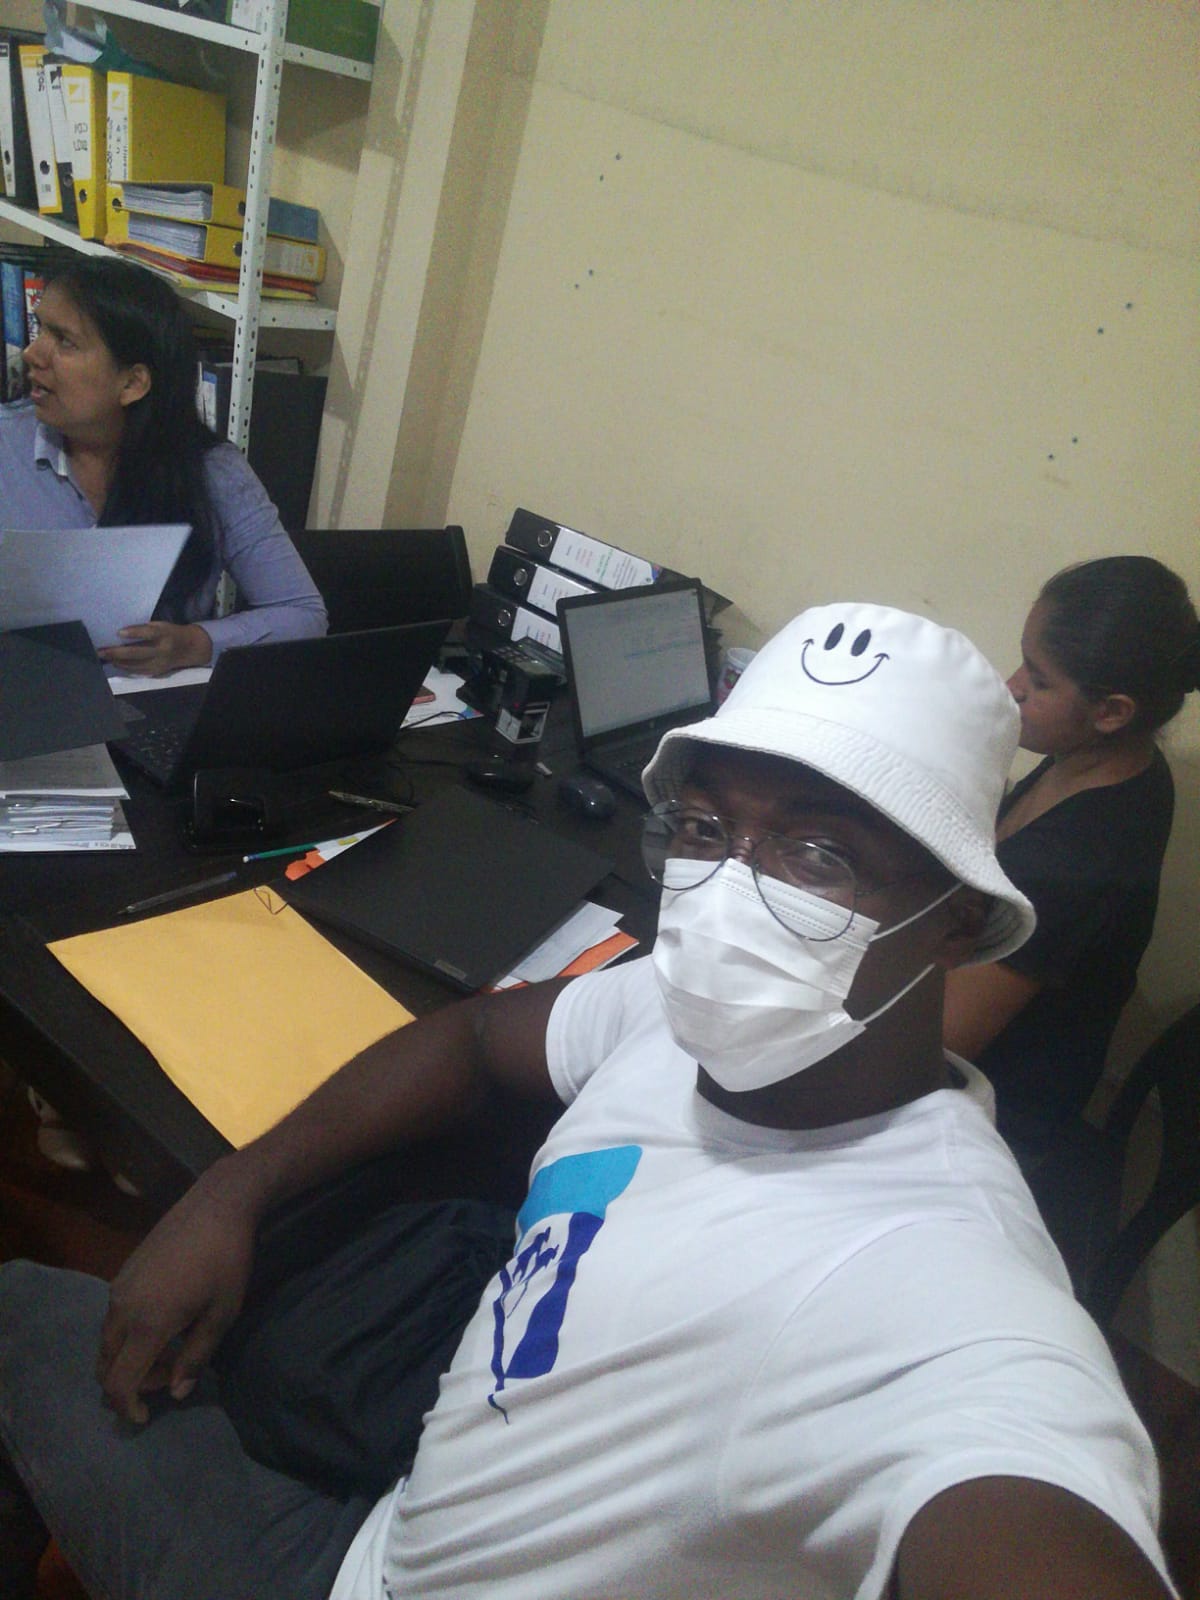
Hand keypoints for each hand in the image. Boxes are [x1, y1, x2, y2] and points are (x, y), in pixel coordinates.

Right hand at [97, 1164, 258, 1423]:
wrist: (216, 1205)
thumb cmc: (227, 1261)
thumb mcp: (222, 1315)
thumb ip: (196, 1358)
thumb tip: (175, 1393)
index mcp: (147, 1324)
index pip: (119, 1383)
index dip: (127, 1407)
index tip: (146, 1417)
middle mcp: (122, 1308)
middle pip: (106, 1366)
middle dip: (132, 1382)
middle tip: (170, 1374)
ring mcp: (118, 1287)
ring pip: (107, 1341)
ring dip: (130, 1358)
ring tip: (171, 1348)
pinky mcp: (122, 1272)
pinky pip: (113, 1317)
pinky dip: (128, 1334)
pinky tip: (163, 1321)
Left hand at [98, 622, 212, 676]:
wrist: (188, 648)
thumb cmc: (169, 633)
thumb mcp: (160, 626)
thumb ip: (144, 629)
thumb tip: (120, 634)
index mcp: (164, 635)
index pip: (148, 634)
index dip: (133, 633)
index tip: (118, 632)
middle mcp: (162, 650)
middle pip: (137, 653)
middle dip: (117, 652)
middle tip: (101, 651)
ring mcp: (159, 663)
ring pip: (135, 665)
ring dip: (118, 661)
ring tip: (105, 657)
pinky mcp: (157, 671)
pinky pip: (138, 671)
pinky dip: (125, 667)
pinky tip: (116, 663)